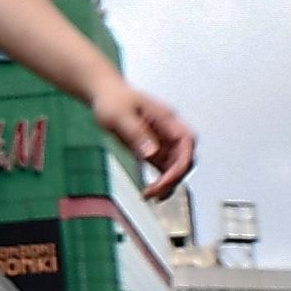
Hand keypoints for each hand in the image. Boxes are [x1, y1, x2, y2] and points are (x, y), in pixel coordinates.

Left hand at [97, 82, 197, 200]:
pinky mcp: (154, 149)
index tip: (165, 180)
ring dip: (168, 184)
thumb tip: (151, 152)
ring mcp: (163, 141)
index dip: (180, 165)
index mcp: (166, 118)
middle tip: (155, 192)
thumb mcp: (119, 115)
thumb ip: (135, 133)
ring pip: (176, 167)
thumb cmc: (113, 98)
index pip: (186, 143)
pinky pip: (165, 169)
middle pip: (185, 158)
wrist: (104, 94)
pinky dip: (161, 182)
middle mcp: (169, 131)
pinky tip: (151, 191)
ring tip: (151, 195)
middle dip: (174, 178)